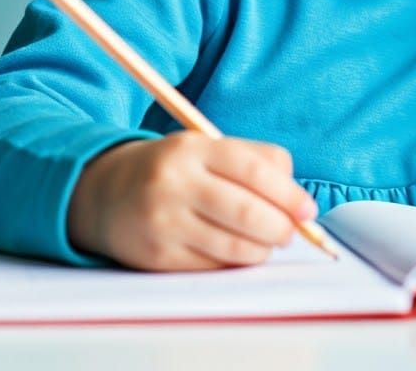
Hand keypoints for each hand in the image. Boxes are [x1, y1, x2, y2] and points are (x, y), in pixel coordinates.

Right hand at [66, 132, 318, 270]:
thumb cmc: (176, 168)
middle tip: (291, 232)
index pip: (254, 170)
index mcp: (194, 148)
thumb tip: (297, 199)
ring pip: (232, 246)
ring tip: (268, 242)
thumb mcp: (208, 148)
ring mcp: (163, 221)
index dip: (288, 194)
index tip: (308, 210)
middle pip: (246, 211)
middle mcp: (175, 182)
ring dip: (261, 249)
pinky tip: (238, 252)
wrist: (107, 192)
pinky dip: (235, 263)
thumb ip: (257, 161)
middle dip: (280, 226)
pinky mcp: (156, 256)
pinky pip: (211, 266)